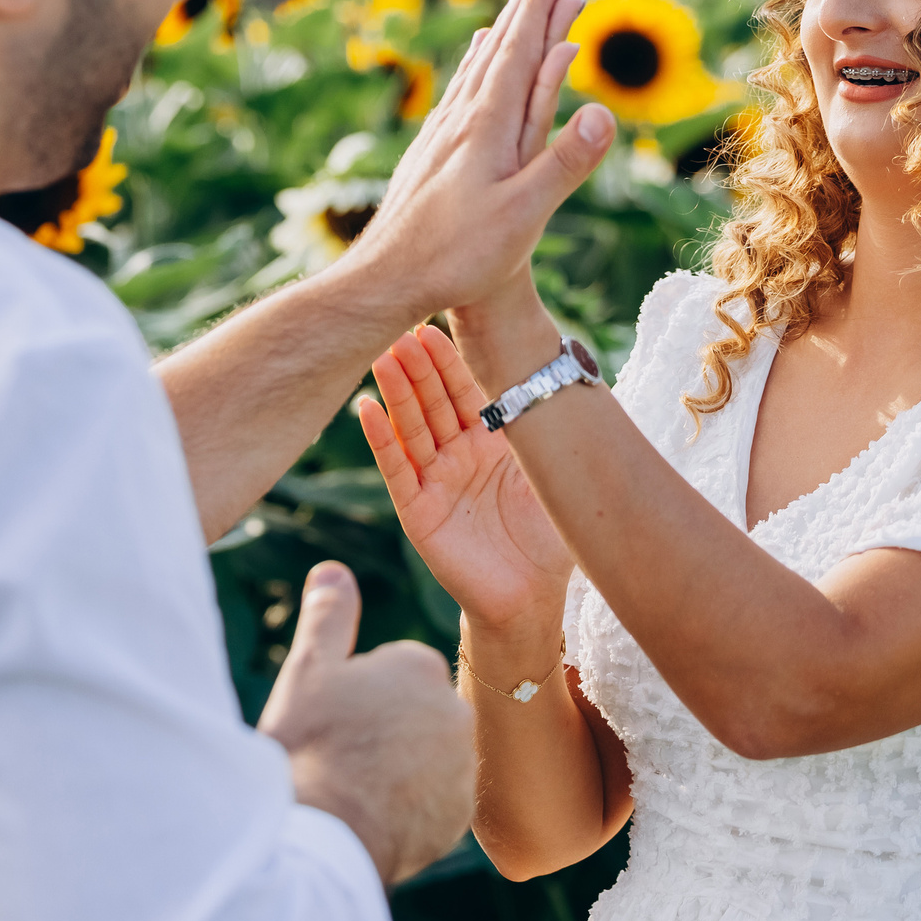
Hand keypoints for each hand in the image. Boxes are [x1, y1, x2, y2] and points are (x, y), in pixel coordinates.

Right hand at [256, 562, 472, 885]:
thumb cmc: (310, 746)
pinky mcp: (459, 816)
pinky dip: (410, 807)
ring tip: (354, 787)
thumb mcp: (308, 670)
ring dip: (400, 767)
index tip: (333, 719)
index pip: (392, 670)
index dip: (356, 695)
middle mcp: (456, 712)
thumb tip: (333, 569)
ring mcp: (462, 767)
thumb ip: (329, 615)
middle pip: (413, 712)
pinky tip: (372, 815)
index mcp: (421, 666)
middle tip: (341, 753)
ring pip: (426, 757)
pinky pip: (434, 802)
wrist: (322, 835)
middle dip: (386, 727)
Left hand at [344, 0, 616, 320]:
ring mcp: (439, 136)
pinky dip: (473, 69)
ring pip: (474, 69)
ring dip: (501, 34)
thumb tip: (605, 112)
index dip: (542, 8)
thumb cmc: (456, 256)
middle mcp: (460, 120)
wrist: (385, 280)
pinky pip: (458, 95)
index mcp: (486, 126)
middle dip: (527, 8)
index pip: (519, 51)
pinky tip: (471, 75)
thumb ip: (564, 162)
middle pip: (497, 49)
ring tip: (514, 10)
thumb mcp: (524, 215)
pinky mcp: (428, 155)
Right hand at [357, 326, 571, 633]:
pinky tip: (365, 409)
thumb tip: (555, 370)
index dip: (452, 357)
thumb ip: (545, 429)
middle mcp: (457, 454)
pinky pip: (397, 470)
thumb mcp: (555, 474)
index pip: (467, 389)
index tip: (437, 320)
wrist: (533, 600)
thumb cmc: (551, 540)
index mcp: (491, 440)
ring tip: (380, 355)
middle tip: (402, 322)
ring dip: (396, 391)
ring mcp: (435, 480)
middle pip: (434, 400)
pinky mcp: (418, 511)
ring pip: (411, 426)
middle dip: (419, 363)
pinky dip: (380, 440)